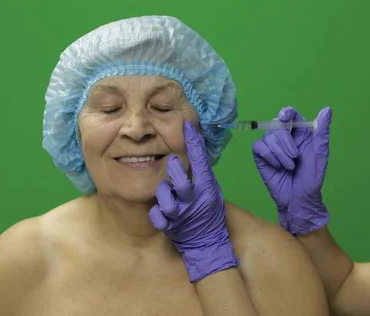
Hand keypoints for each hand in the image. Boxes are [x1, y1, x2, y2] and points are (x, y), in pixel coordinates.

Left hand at [149, 120, 238, 281]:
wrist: (208, 244)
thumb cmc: (209, 213)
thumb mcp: (212, 191)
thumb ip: (203, 175)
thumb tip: (194, 152)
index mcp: (208, 189)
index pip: (201, 162)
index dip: (194, 143)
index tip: (186, 126)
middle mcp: (195, 201)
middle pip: (181, 182)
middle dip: (173, 171)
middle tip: (171, 164)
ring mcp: (183, 215)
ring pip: (165, 200)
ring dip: (162, 194)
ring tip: (166, 194)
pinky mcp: (172, 228)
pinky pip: (156, 216)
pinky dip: (156, 214)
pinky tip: (160, 213)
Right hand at [252, 106, 331, 234]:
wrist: (299, 198)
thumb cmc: (312, 178)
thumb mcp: (320, 154)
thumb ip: (322, 132)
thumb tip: (327, 109)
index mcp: (300, 134)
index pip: (290, 114)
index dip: (286, 112)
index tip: (285, 118)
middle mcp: (285, 138)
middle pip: (277, 125)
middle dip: (285, 141)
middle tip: (295, 157)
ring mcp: (272, 148)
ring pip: (268, 136)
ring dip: (279, 153)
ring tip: (288, 167)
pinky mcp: (262, 158)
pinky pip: (258, 147)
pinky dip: (268, 155)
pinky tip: (277, 166)